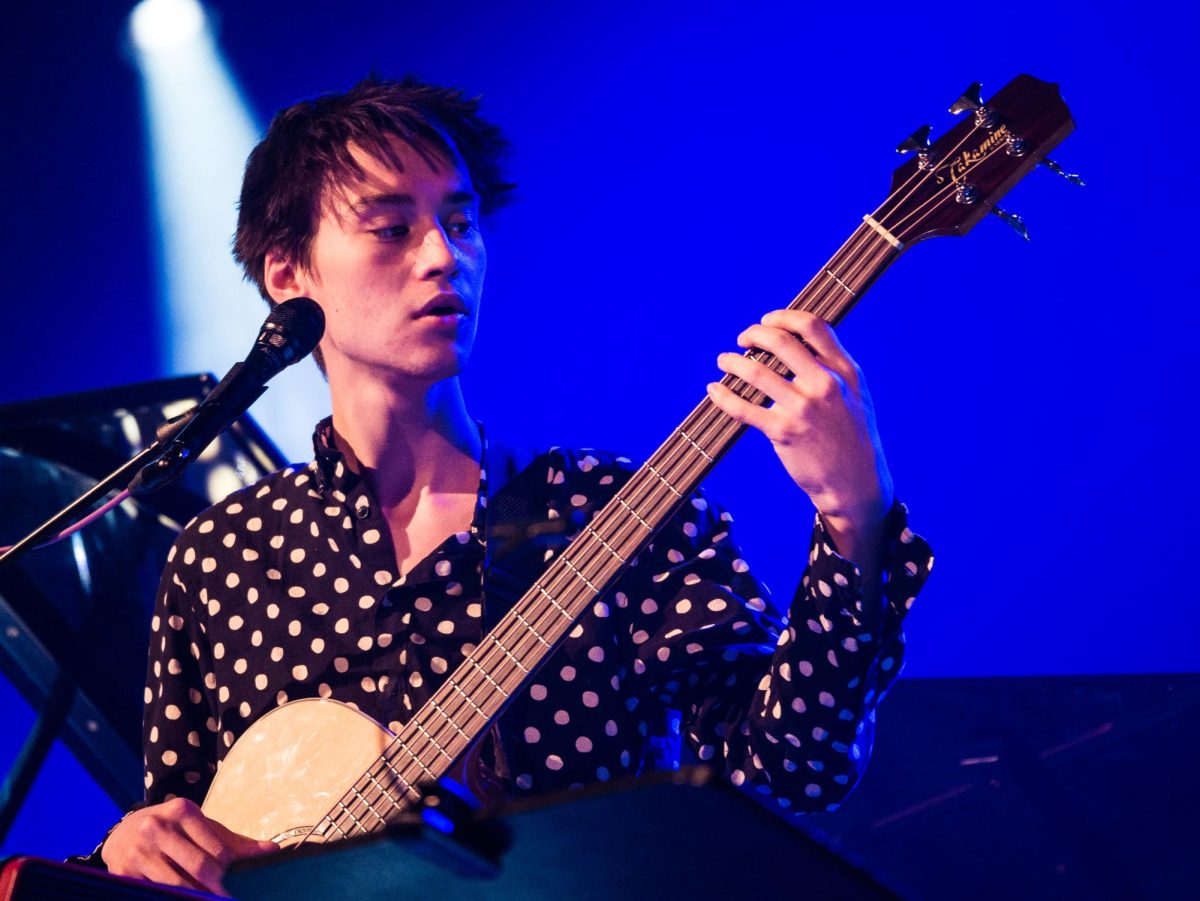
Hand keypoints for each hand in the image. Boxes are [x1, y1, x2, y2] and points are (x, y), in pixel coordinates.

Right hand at [102, 797, 276, 895]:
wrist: (123, 831)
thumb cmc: (174, 828)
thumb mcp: (201, 826)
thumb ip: (234, 841)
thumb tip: (273, 849)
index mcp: (182, 810)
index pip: (216, 848)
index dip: (227, 868)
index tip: (231, 881)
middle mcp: (157, 827)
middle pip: (199, 867)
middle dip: (215, 887)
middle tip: (224, 896)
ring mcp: (138, 851)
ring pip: (176, 885)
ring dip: (196, 897)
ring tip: (208, 900)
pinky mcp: (123, 872)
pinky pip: (156, 893)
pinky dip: (172, 898)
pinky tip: (182, 898)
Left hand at [706, 309, 893, 567]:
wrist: (856, 483)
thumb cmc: (852, 437)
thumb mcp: (856, 395)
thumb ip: (833, 368)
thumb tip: (799, 342)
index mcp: (844, 371)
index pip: (813, 327)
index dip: (784, 317)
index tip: (767, 320)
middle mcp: (825, 384)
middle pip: (780, 342)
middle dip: (754, 334)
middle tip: (742, 340)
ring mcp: (803, 408)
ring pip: (756, 372)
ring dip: (732, 362)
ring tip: (723, 361)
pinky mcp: (783, 432)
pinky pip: (743, 408)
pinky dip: (723, 396)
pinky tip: (714, 390)